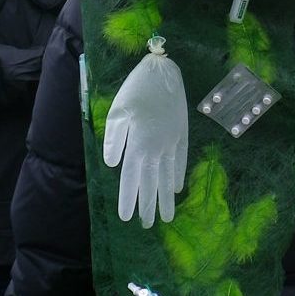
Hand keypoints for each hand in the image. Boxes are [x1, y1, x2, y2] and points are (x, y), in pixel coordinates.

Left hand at [103, 37, 188, 226]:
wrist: (163, 71)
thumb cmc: (135, 89)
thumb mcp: (117, 112)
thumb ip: (115, 140)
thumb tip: (113, 164)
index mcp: (138, 144)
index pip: (131, 178)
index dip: (129, 198)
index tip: (126, 217)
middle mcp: (157, 147)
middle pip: (152, 182)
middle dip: (149, 205)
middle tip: (149, 224)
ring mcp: (171, 141)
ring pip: (168, 175)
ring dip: (167, 196)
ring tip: (167, 215)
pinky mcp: (181, 133)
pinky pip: (180, 160)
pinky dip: (178, 175)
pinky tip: (177, 187)